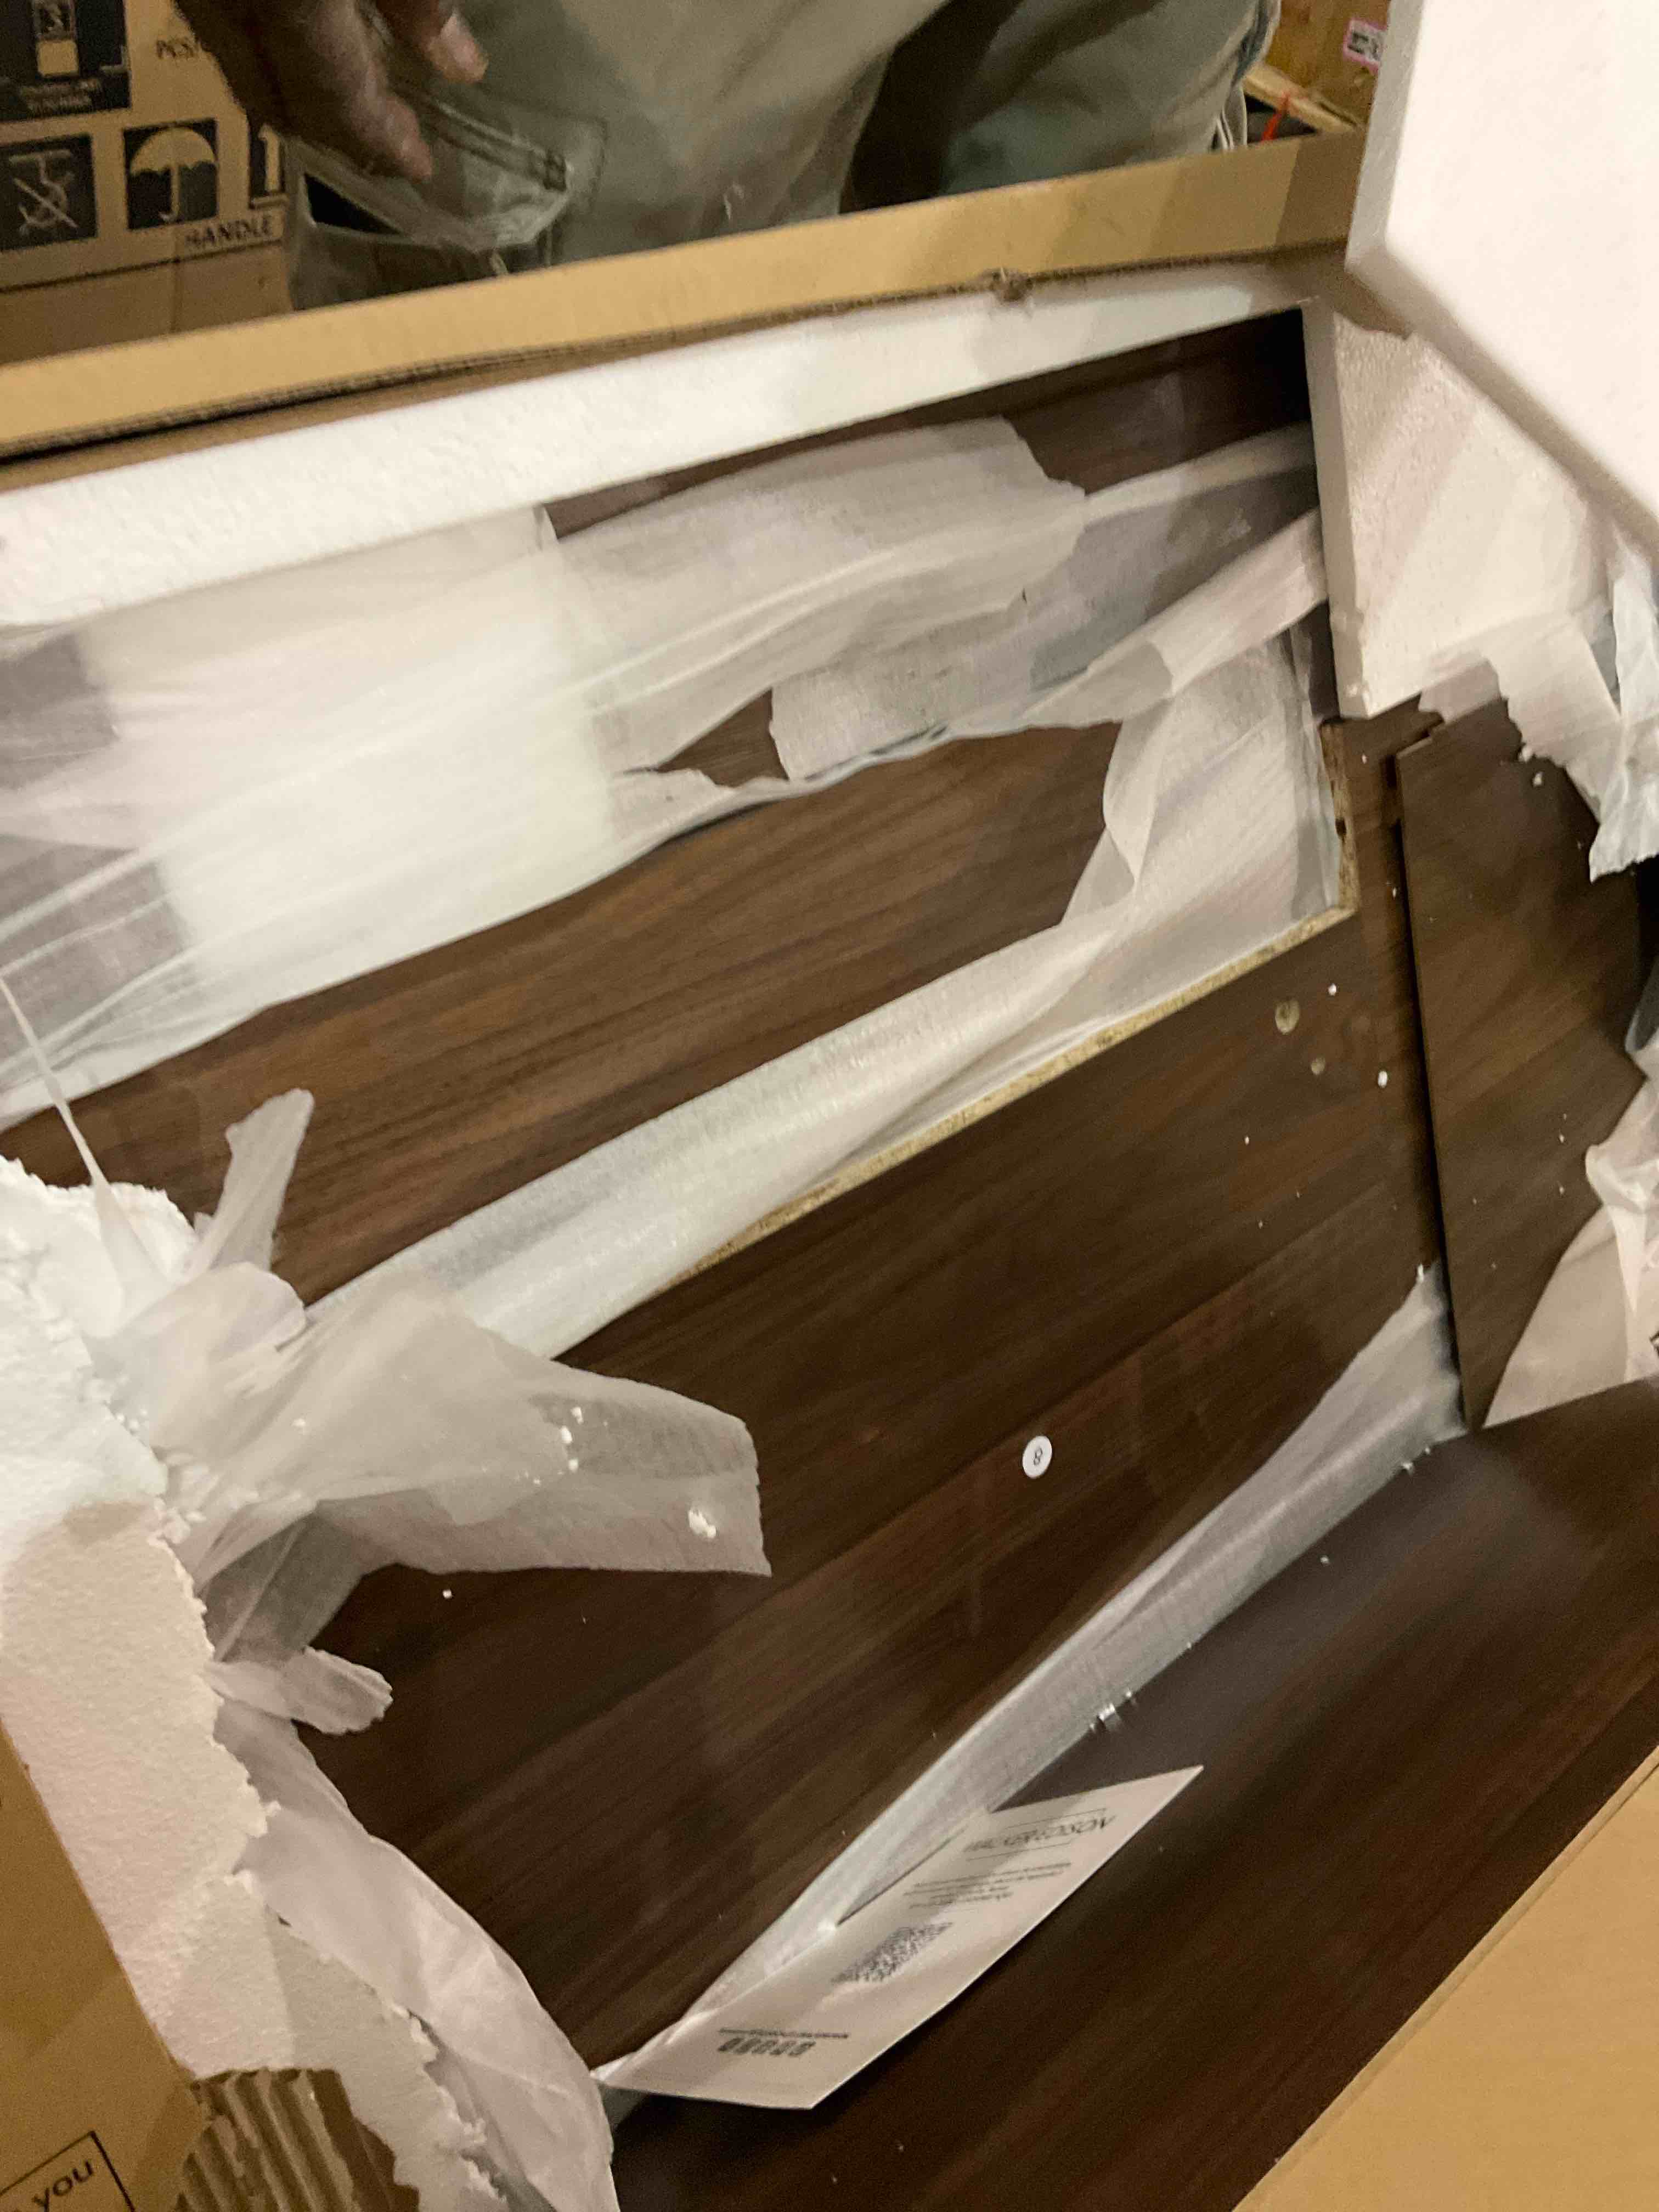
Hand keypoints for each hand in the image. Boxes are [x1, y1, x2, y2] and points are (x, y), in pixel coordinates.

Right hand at [174, 0, 486, 182]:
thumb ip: (417, 2)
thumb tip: (461, 67)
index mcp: (286, 4)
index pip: (338, 101)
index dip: (381, 142)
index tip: (421, 168)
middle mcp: (226, 6)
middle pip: (274, 103)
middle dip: (334, 136)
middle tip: (390, 146)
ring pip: (237, 70)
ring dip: (292, 100)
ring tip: (355, 104)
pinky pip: (215, 28)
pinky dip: (258, 52)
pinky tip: (300, 44)